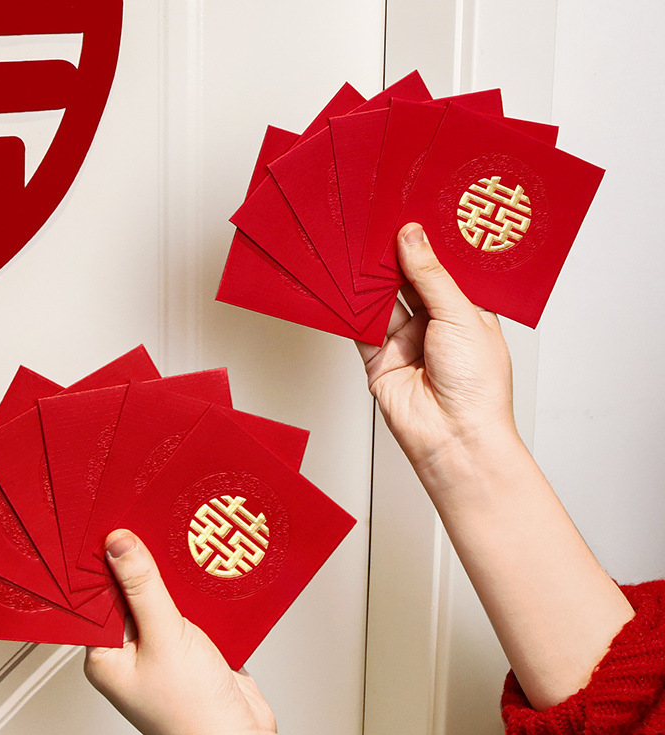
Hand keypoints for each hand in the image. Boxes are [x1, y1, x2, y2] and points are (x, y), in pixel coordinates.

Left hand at [84, 529, 321, 734]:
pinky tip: (201, 573)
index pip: (94, 596)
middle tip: (149, 527)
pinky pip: (185, 607)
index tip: (114, 526)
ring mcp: (159, 649)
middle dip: (141, 564)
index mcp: (104, 656)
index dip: (103, 560)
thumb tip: (118, 546)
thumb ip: (141, 588)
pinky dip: (193, 591)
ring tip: (179, 545)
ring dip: (171, 577)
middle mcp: (128, 651)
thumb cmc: (191, 713)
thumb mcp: (163, 638)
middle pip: (128, 592)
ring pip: (160, 597)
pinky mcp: (188, 646)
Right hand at [360, 224, 633, 710]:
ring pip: (382, 299)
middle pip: (409, 280)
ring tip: (359, 240)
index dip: (429, 241)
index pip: (443, 267)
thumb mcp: (460, 315)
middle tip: (379, 219)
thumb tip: (411, 237)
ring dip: (371, 276)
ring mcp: (405, 341)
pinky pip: (360, 326)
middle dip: (395, 254)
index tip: (413, 210)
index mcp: (467, 311)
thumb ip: (430, 276)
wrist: (454, 439)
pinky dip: (350, 306)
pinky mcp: (378, 359)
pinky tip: (344, 279)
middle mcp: (435, 323)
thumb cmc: (477, 386)